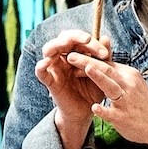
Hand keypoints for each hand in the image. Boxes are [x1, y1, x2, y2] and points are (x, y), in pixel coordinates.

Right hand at [35, 30, 108, 148]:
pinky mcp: (50, 81)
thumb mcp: (102, 72)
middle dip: (75, 37)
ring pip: (48, 49)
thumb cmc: (94, 89)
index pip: (79, 38)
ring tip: (66, 44)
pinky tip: (47, 62)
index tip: (105, 53)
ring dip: (56, 44)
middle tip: (87, 40)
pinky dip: (41, 66)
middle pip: (63, 38)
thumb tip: (107, 37)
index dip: (91, 41)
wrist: (87, 111)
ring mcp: (55, 68)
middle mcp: (63, 57)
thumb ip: (104, 56)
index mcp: (76, 52)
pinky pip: (40, 72)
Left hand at [72, 55, 147, 146]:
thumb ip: (116, 73)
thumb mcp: (132, 83)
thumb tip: (99, 60)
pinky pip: (112, 113)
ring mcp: (126, 101)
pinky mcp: (124, 117)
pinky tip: (94, 107)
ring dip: (98, 77)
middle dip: (87, 61)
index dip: (89, 58)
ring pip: (111, 87)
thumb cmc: (142, 103)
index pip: (106, 63)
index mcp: (128, 75)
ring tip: (85, 69)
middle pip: (106, 70)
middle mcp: (128, 85)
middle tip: (70, 56)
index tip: (74, 53)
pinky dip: (103, 110)